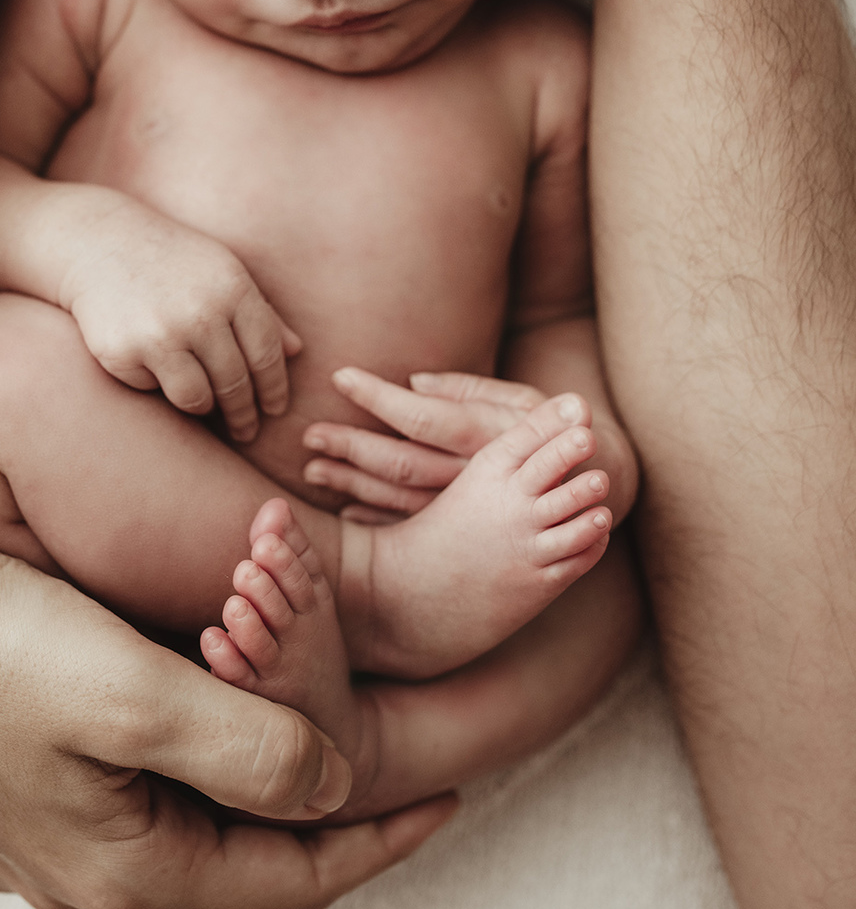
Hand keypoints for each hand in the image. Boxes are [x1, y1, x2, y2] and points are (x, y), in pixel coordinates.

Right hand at [0, 503, 454, 908]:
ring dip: (235, 768)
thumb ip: (250, 749)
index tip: (447, 796)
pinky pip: (111, 781)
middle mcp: (75, 866)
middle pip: (228, 849)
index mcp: (123, 863)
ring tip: (291, 711)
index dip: (377, 842)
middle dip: (307, 803)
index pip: (285, 879)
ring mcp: (26, 829)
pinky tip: (182, 696)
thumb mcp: (137, 697)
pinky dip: (168, 749)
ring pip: (168, 812)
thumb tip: (334, 784)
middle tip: (378, 744)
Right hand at [61, 195, 300, 441]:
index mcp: (233, 288)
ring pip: (197, 399)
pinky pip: (154, 390)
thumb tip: (296, 351)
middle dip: (245, 414)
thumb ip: (260, 311)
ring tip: (204, 403)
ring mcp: (161, 333)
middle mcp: (201, 312)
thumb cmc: (171, 259)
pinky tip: (154, 368)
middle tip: (247, 432)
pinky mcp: (124, 352)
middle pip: (236, 383)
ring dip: (204, 406)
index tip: (275, 410)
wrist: (98, 241)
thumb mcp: (222, 271)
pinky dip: (159, 386)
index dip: (275, 389)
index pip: (267, 354)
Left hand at [304, 367, 545, 521]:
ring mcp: (468, 510)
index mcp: (486, 435)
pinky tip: (347, 514)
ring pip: (399, 498)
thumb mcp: (524, 399)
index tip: (340, 376)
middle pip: (399, 463)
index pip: (419, 415)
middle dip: (350, 447)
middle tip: (309, 435)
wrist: (600, 487)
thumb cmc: (557, 430)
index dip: (377, 396)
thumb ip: (469, 390)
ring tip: (314, 470)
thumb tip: (414, 383)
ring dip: (353, 484)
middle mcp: (473, 477)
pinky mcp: (467, 532)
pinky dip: (378, 521)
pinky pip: (414, 529)